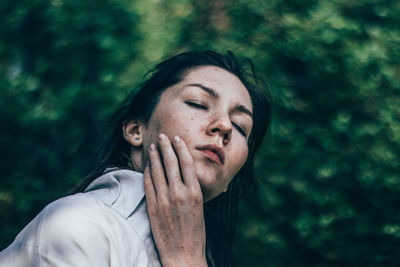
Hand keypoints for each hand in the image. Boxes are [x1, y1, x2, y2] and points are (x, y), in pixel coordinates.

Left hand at [143, 133, 206, 266]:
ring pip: (157, 171)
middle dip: (165, 146)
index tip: (176, 138)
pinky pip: (148, 185)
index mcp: (195, 193)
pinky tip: (147, 166)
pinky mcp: (153, 208)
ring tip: (153, 146)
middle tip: (162, 136)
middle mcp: (180, 194)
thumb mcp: (201, 208)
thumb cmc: (195, 233)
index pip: (186, 163)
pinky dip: (147, 172)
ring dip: (154, 156)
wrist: (183, 255)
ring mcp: (164, 201)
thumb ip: (193, 191)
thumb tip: (188, 175)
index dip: (180, 148)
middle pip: (171, 163)